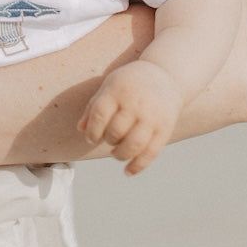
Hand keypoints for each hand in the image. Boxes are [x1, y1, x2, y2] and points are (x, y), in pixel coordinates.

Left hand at [77, 59, 183, 174]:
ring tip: (116, 153)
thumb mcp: (109, 86)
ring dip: (120, 155)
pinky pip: (151, 153)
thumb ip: (93, 106)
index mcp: (118, 91)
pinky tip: (127, 171)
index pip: (99, 115)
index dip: (92, 131)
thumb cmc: (129, 83)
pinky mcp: (164, 129)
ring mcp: (151, 117)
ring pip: (133, 145)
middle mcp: (135, 104)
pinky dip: (137, 166)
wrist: (165, 75)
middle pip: (116, 132)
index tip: (92, 137)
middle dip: (108, 140)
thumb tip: (80, 129)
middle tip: (109, 138)